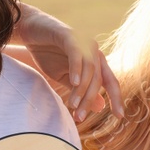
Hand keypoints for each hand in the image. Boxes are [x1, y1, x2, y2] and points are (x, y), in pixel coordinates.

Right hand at [12, 3, 121, 122]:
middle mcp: (94, 51)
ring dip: (82, 89)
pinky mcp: (70, 36)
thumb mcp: (66, 78)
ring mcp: (83, 42)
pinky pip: (77, 55)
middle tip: (79, 118)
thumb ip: (82, 91)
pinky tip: (73, 83)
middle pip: (98, 80)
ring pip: (90, 69)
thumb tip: (100, 108)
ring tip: (72, 105)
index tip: (119, 117)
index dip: (116, 99)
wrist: (30, 31)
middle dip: (89, 100)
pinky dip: (77, 69)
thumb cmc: (48, 54)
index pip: (110, 82)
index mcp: (96, 61)